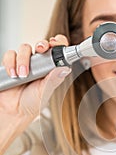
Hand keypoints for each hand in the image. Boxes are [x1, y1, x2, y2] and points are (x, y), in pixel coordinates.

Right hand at [0, 35, 70, 154]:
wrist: (13, 111)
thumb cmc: (32, 103)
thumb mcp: (45, 92)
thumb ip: (54, 79)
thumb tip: (65, 68)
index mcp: (50, 69)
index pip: (57, 51)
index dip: (58, 44)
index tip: (56, 43)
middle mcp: (38, 64)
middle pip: (41, 45)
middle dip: (42, 44)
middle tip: (41, 49)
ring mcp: (25, 62)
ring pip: (25, 48)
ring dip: (24, 59)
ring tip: (23, 74)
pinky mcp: (11, 63)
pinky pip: (10, 54)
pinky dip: (11, 63)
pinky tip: (14, 74)